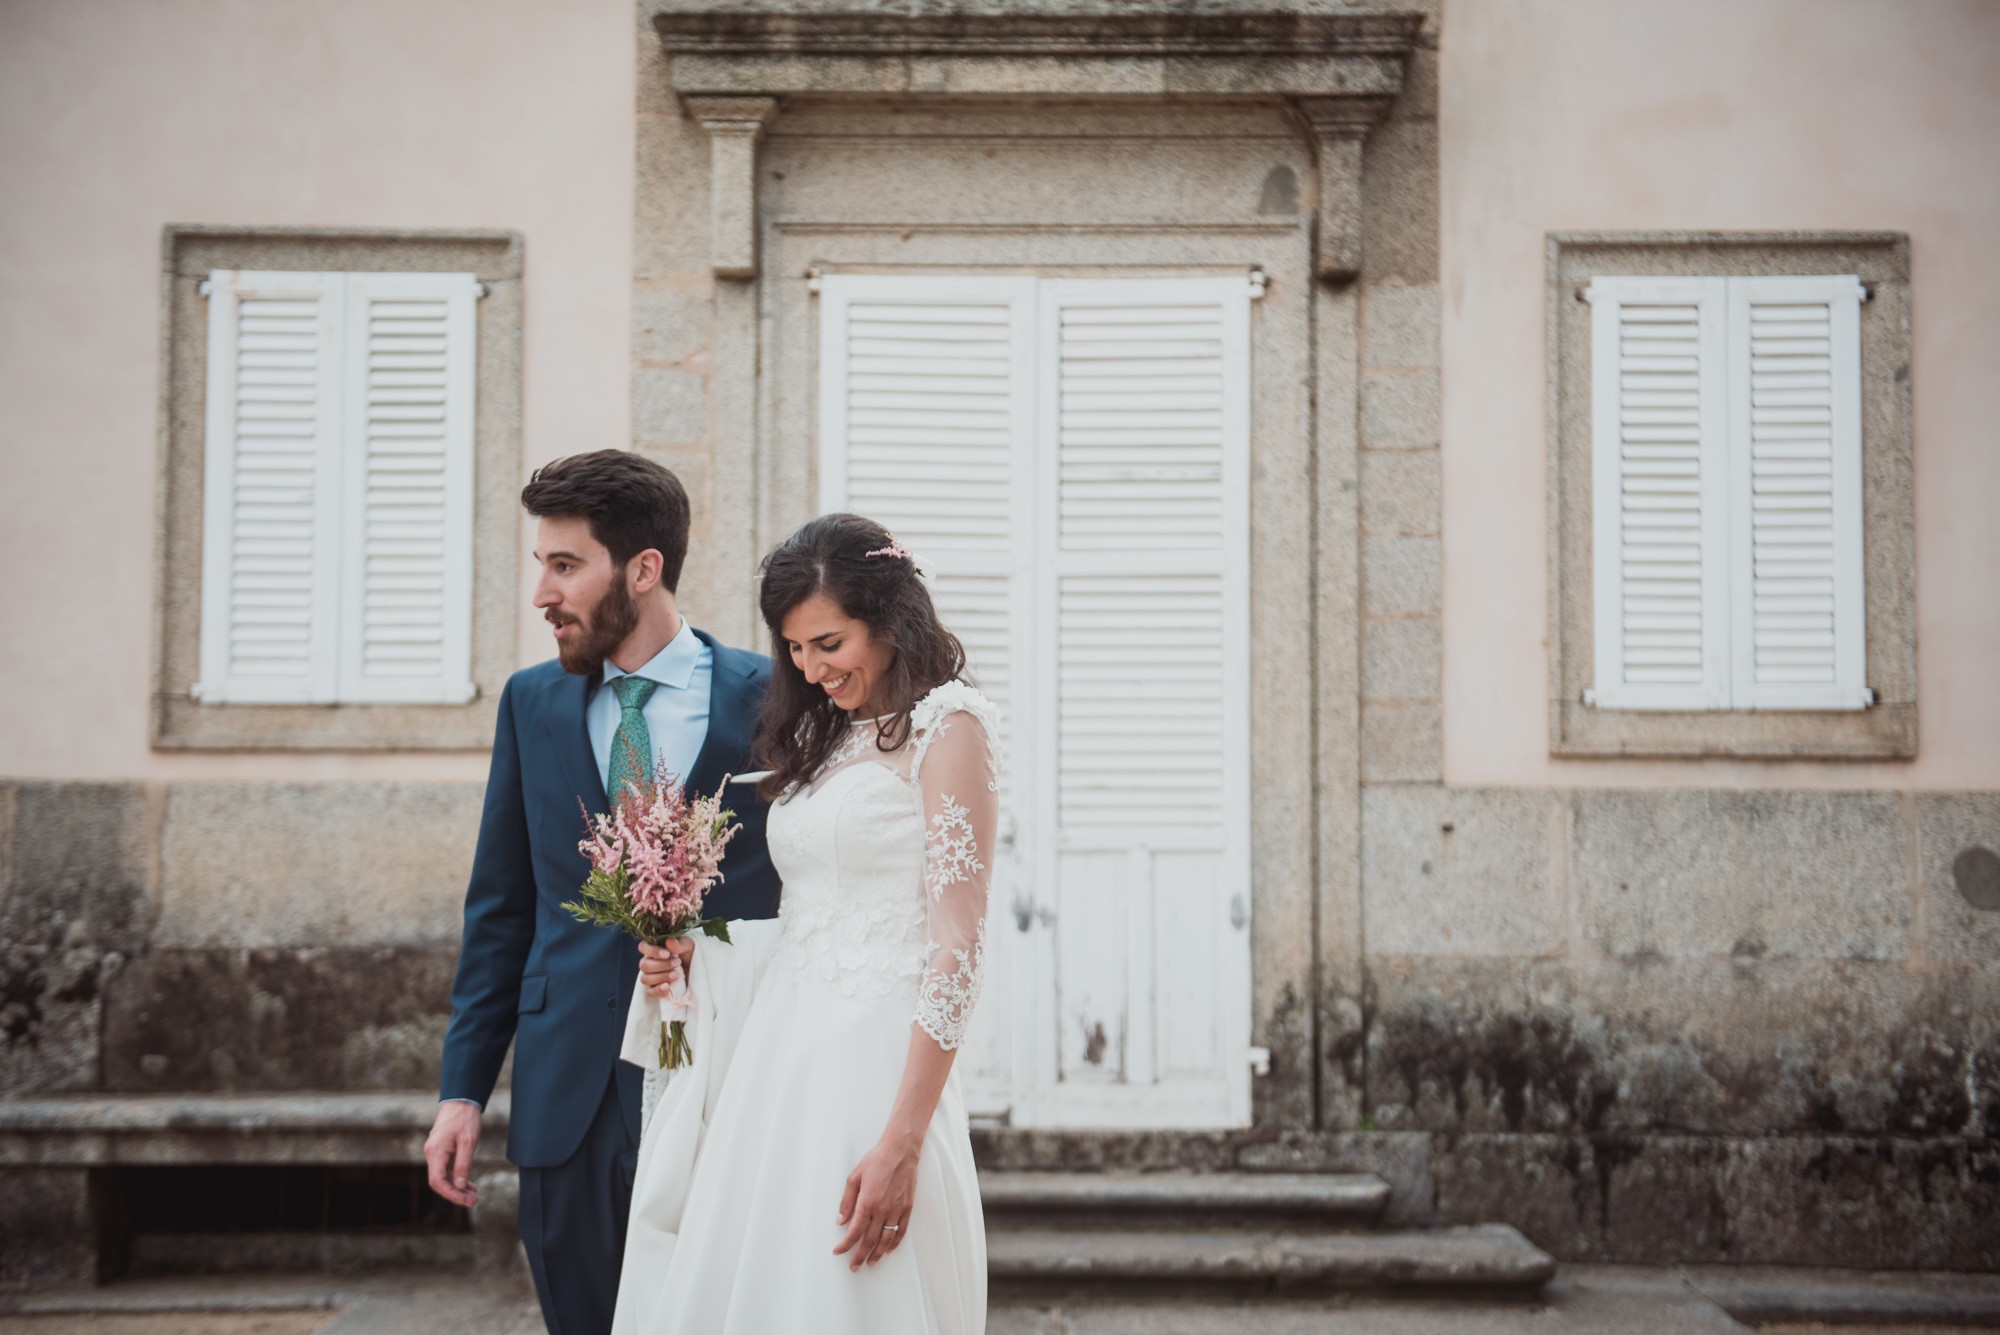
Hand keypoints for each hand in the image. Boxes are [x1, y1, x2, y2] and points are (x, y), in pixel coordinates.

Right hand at [424, 1101, 481, 1206]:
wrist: (461, 1100)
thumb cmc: (465, 1118)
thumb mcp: (468, 1141)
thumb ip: (463, 1164)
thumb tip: (459, 1186)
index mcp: (436, 1152)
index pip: (438, 1181)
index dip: (451, 1194)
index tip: (466, 1200)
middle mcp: (432, 1154)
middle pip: (439, 1182)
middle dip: (455, 1193)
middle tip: (474, 1200)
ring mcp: (436, 1152)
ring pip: (443, 1176)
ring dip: (457, 1187)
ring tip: (474, 1195)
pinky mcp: (441, 1151)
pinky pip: (446, 1169)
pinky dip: (457, 1177)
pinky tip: (468, 1183)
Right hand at [639, 937, 692, 999]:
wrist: (696, 969)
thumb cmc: (689, 953)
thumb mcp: (688, 946)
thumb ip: (679, 944)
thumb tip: (669, 941)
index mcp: (654, 948)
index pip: (643, 947)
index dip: (652, 951)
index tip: (667, 954)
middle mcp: (649, 962)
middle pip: (644, 965)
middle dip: (661, 965)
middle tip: (678, 963)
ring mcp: (651, 976)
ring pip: (645, 979)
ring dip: (661, 977)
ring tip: (677, 974)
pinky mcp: (655, 988)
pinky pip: (650, 992)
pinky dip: (658, 990)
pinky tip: (668, 987)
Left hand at [832, 1132, 918, 1270]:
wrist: (900, 1150)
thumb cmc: (876, 1160)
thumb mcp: (854, 1177)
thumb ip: (847, 1201)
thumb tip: (840, 1220)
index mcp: (867, 1202)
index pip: (854, 1231)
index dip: (846, 1245)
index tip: (839, 1251)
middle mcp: (882, 1209)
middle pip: (869, 1240)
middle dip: (860, 1255)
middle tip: (854, 1266)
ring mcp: (897, 1209)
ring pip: (886, 1239)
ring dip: (877, 1254)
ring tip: (871, 1263)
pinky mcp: (908, 1207)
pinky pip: (901, 1230)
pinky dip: (895, 1242)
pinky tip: (888, 1249)